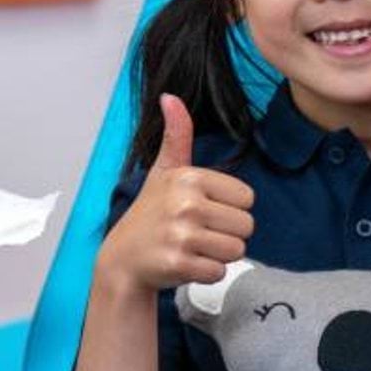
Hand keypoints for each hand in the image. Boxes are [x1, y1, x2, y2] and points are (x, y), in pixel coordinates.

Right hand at [97, 94, 255, 293]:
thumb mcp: (163, 171)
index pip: (247, 198)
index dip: (229, 208)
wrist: (123, 259)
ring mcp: (181, 235)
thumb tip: (170, 97)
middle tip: (197, 232)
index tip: (202, 210)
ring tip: (192, 247)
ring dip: (218, 255)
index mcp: (189, 178)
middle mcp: (186, 203)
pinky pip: (219, 272)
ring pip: (236, 250)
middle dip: (226, 234)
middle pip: (246, 226)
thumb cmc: (150, 214)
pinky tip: (186, 263)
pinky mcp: (178, 264)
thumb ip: (176, 136)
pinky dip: (206, 273)